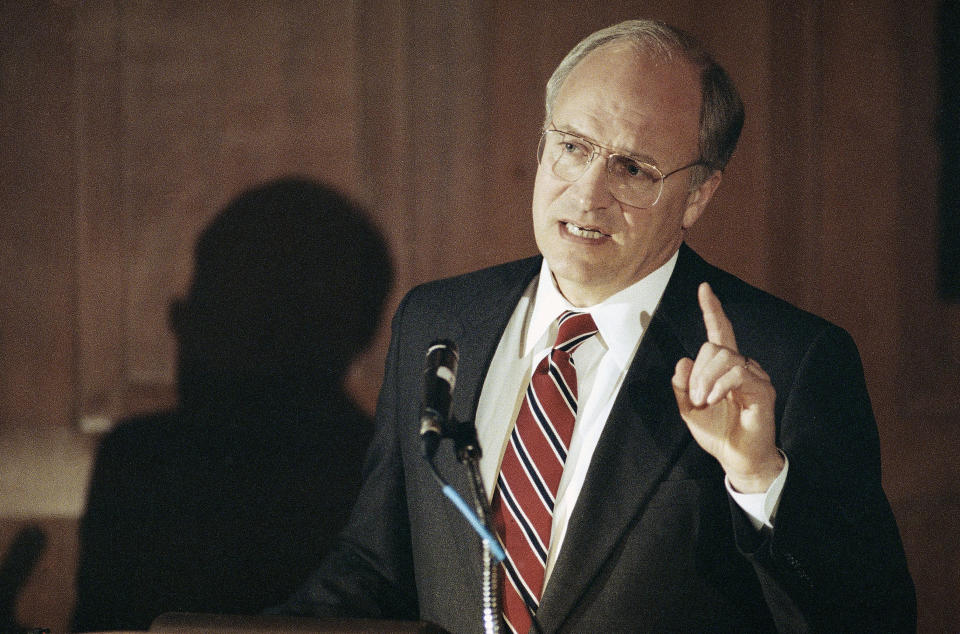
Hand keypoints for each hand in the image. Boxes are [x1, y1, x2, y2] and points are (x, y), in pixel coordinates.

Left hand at [671, 282, 782, 492]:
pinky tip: (714, 400)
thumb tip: (682, 360)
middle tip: (696, 398)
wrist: (736, 458)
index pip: (719, 331)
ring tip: (704, 401)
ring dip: (706, 379)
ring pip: (726, 357)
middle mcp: (742, 366)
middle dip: (698, 371)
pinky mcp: (763, 390)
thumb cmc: (717, 433)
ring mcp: (755, 377)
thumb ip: (682, 386)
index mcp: (723, 368)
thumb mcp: (689, 409)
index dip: (712, 309)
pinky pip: (738, 373)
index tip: (704, 288)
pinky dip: (720, 385)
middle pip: (715, 346)